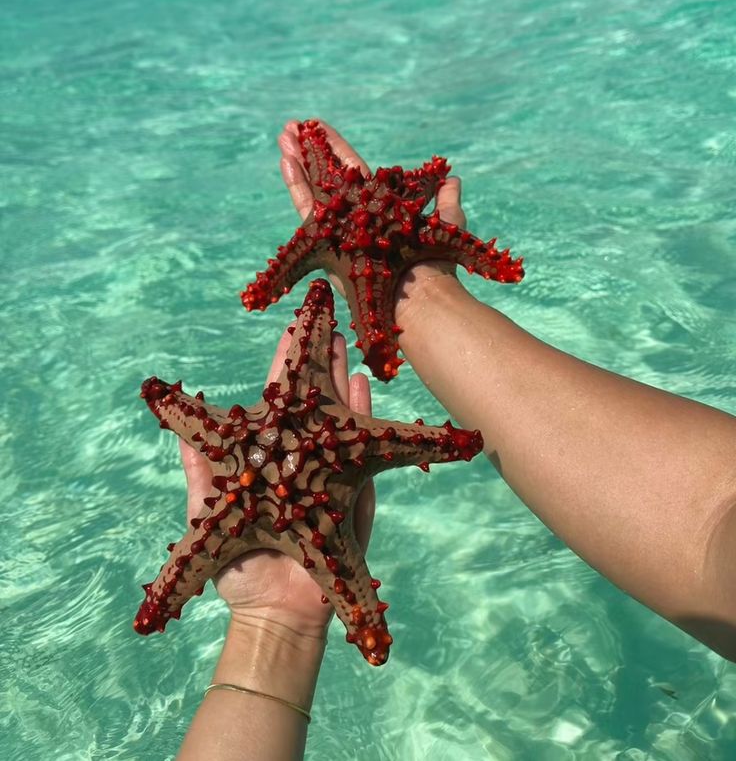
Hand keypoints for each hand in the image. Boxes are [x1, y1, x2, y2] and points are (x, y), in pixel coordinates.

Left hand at [178, 329, 374, 639]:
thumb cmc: (239, 566)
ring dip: (341, 377)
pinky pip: (362, 447)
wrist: (275, 612)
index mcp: (272, 456)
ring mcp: (333, 470)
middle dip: (319, 360)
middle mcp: (304, 456)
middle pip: (314, 399)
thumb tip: (178, 433)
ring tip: (345, 341)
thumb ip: (199, 472)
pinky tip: (360, 384)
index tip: (287, 332)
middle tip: (327, 322)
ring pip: (340, 415)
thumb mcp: (209, 513)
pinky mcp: (356, 490)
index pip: (277, 402)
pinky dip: (361, 414)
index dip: (281, 368)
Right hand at [278, 119, 467, 311]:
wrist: (420, 294)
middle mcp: (353, 217)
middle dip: (308, 150)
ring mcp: (337, 227)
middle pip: (325, 176)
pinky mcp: (325, 241)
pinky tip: (286, 160)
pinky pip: (308, 207)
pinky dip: (296, 183)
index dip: (334, 148)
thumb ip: (444, 201)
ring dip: (297, 160)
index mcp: (377, 207)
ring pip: (312, 188)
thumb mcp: (447, 222)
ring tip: (283, 135)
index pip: (351, 170)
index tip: (317, 126)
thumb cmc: (436, 262)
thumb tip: (452, 180)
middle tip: (290, 127)